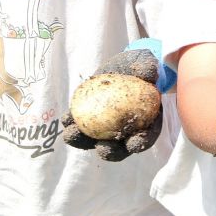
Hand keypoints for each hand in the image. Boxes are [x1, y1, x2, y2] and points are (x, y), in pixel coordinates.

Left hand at [61, 40, 167, 161]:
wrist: (123, 66)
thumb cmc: (140, 67)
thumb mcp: (146, 63)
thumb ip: (149, 68)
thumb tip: (150, 73)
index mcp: (145, 123)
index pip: (145, 138)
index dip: (140, 143)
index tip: (133, 144)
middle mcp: (125, 130)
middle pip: (119, 147)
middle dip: (110, 151)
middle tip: (103, 149)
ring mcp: (106, 126)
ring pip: (95, 140)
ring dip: (82, 141)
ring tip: (72, 136)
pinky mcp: (90, 117)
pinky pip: (81, 123)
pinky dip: (72, 123)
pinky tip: (66, 120)